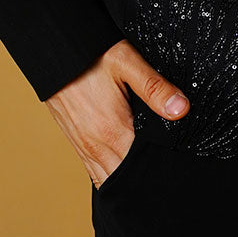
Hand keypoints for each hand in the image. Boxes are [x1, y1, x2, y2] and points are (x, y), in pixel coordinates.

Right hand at [46, 38, 189, 187]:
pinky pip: (96, 174)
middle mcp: (97, 147)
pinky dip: (111, 178)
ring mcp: (85, 148)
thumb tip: (181, 109)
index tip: (176, 168)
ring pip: (109, 182)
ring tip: (149, 178)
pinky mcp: (77, 144)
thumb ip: (154, 87)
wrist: (55, 52)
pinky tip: (124, 173)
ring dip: (127, 183)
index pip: (141, 167)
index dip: (161, 170)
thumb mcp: (127, 62)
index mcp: (113, 131)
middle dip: (145, 180)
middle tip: (167, 177)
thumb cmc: (92, 55)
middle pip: (126, 181)